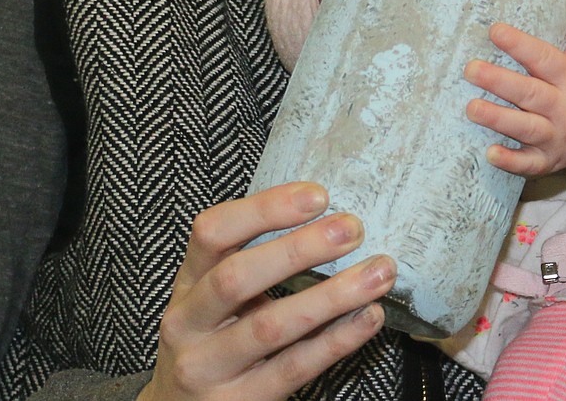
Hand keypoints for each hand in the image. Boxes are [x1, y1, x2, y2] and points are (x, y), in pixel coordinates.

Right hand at [141, 181, 395, 400]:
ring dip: (332, 295)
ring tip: (378, 272)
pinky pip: (294, 368)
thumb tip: (324, 216)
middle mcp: (188, 323)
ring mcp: (209, 368)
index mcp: (187, 281)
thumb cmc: (211, 338)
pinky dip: (336, 340)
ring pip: (272, 327)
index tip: (317, 195)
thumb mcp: (211, 294)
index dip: (264, 208)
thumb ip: (249, 258)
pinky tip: (368, 317)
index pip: (213, 231)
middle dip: (299, 248)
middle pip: (237, 277)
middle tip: (351, 229)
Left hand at [463, 0, 565, 174]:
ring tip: (470, 107)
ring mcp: (555, 135)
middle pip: (529, 94)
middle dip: (499, 83)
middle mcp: (561, 106)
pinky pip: (530, 164)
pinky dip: (512, 162)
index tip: (494, 29)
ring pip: (525, 128)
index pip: (543, 58)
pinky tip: (489, 154)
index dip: (519, 44)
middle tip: (470, 69)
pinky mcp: (548, 159)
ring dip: (498, 120)